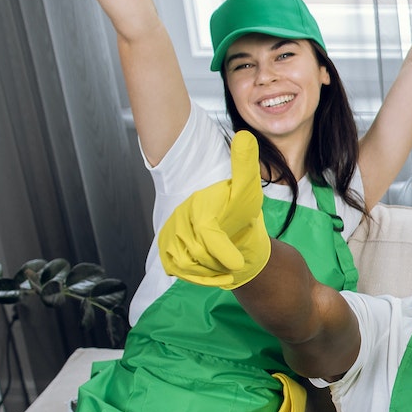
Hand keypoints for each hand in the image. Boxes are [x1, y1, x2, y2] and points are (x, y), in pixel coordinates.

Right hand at [157, 130, 272, 287]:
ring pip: (189, 265)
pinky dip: (198, 275)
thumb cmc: (237, 209)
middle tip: (233, 255)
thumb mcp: (246, 187)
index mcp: (200, 206)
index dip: (222, 251)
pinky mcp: (165, 251)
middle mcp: (179, 220)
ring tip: (222, 258)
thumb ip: (245, 165)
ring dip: (210, 269)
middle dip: (220, 261)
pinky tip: (212, 269)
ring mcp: (170, 236)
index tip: (237, 264)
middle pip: (201, 255)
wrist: (221, 220)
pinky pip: (179, 270)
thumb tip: (245, 136)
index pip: (208, 234)